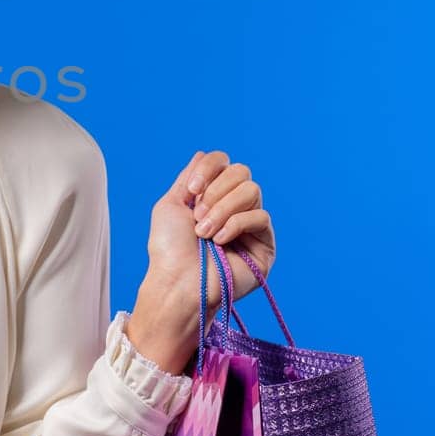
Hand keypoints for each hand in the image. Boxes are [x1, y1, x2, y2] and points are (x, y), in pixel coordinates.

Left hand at [127, 150, 276, 373]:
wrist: (178, 282)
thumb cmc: (169, 249)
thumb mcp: (171, 204)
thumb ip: (189, 178)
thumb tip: (203, 154)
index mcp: (212, 196)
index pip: (224, 162)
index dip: (209, 169)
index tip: (191, 190)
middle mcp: (234, 207)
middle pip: (241, 172)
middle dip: (215, 192)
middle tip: (198, 216)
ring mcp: (251, 225)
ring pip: (251, 190)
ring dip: (223, 210)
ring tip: (205, 232)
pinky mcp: (265, 244)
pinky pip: (261, 216)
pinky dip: (236, 225)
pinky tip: (220, 241)